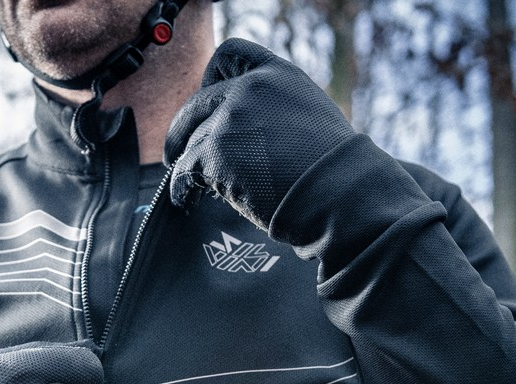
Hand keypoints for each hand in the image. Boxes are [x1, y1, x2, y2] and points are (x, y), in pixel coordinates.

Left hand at [165, 38, 355, 231]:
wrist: (337, 191)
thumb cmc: (334, 168)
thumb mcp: (309, 115)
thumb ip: (274, 109)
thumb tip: (250, 129)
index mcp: (278, 74)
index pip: (230, 54)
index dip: (210, 78)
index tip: (207, 102)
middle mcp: (250, 88)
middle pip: (197, 102)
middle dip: (183, 127)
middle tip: (177, 149)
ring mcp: (231, 118)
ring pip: (191, 139)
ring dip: (187, 162)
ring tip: (190, 184)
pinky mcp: (215, 151)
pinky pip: (184, 168)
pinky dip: (181, 186)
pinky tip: (185, 198)